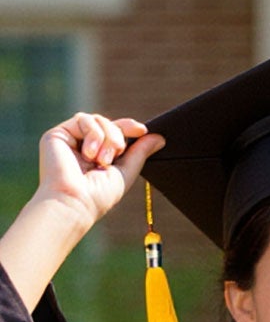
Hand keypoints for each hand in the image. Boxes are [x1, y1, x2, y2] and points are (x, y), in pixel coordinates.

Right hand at [33, 114, 158, 232]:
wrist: (75, 201)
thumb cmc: (99, 195)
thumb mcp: (126, 172)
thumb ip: (140, 153)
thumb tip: (159, 137)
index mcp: (98, 155)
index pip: (115, 132)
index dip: (128, 127)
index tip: (142, 130)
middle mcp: (83, 146)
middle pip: (108, 123)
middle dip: (118, 136)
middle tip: (116, 154)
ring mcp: (70, 139)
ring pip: (97, 120)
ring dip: (107, 137)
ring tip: (102, 160)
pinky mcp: (57, 134)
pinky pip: (83, 119)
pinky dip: (93, 134)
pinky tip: (89, 154)